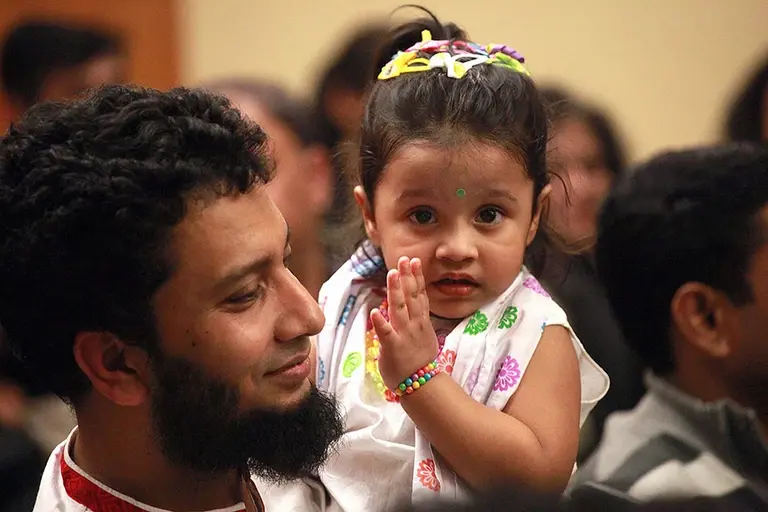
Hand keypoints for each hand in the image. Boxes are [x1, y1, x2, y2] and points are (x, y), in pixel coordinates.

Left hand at [371, 257, 439, 389]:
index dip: (417, 277)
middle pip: (411, 297)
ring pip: (400, 309)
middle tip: (403, 259)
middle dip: (407, 277)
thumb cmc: (419, 362)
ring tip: (391, 274)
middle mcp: (414, 325)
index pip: (420, 295)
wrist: (422, 385)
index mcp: (421, 322)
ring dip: (395, 291)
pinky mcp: (393, 347)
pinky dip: (381, 323)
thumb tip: (414, 308)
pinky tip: (375, 312)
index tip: (414, 261)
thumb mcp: (423, 337)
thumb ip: (417, 321)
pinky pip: (386, 333)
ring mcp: (404, 335)